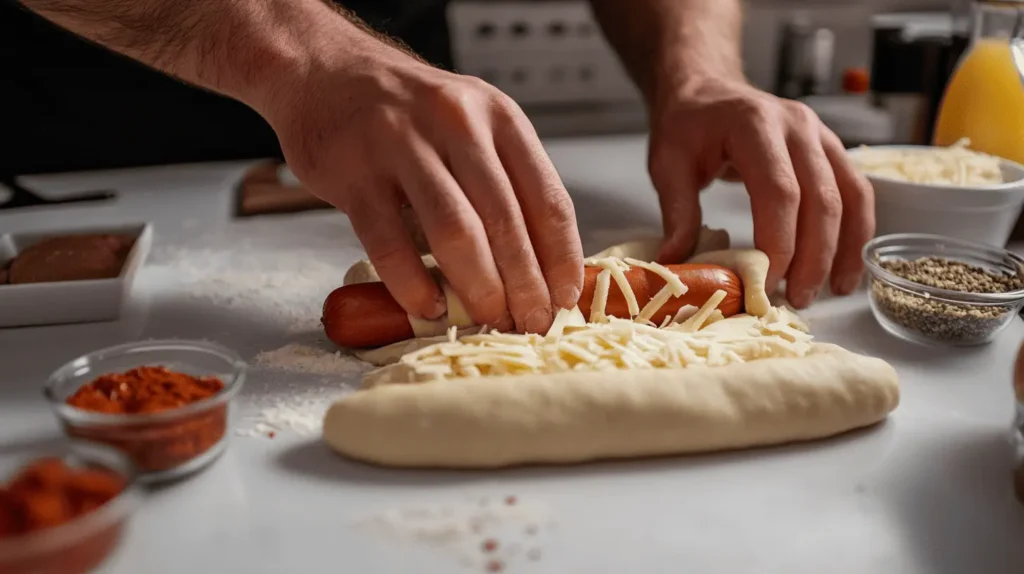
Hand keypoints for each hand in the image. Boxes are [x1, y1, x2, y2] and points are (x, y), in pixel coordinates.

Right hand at [263, 45, 582, 333]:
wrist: (324, 70)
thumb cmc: (406, 110)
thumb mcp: (471, 123)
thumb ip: (503, 179)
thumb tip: (540, 264)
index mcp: (499, 117)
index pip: (548, 199)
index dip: (562, 259)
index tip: (565, 298)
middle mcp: (456, 123)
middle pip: (505, 221)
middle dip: (525, 285)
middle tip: (531, 323)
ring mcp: (401, 145)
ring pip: (455, 232)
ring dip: (478, 288)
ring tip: (488, 320)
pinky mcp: (354, 173)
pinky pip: (390, 243)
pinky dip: (412, 285)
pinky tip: (427, 307)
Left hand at [648, 77, 874, 307]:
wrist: (707, 90)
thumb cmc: (688, 125)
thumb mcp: (668, 164)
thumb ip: (677, 213)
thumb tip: (676, 263)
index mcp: (754, 125)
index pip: (779, 191)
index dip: (779, 242)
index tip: (766, 283)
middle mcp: (797, 126)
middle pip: (821, 199)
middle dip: (813, 257)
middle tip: (797, 299)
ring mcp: (821, 135)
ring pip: (850, 197)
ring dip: (843, 250)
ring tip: (830, 291)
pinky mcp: (831, 149)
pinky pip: (857, 193)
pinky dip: (857, 233)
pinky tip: (845, 267)